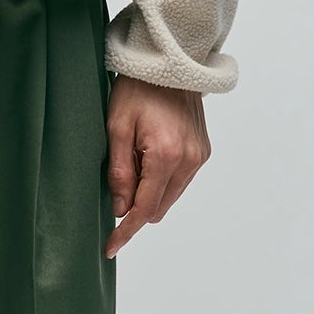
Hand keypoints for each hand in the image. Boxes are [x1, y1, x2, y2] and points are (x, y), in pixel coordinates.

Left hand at [104, 76, 209, 255]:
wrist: (169, 64)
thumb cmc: (137, 89)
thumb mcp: (116, 127)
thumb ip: (119, 171)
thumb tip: (120, 208)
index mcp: (165, 155)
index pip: (145, 209)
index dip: (126, 231)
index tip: (110, 248)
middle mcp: (189, 161)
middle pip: (159, 208)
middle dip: (136, 207)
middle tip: (116, 181)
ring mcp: (200, 157)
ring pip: (170, 197)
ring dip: (149, 192)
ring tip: (134, 158)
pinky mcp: (203, 152)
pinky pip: (180, 181)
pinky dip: (162, 180)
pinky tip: (149, 155)